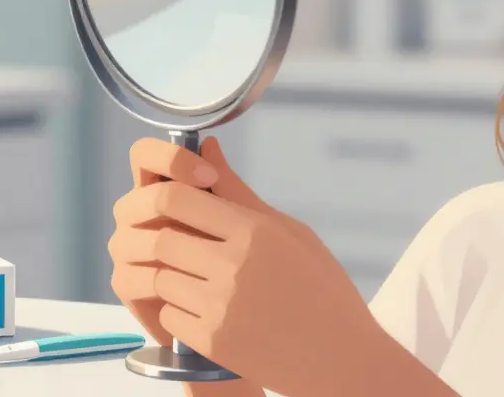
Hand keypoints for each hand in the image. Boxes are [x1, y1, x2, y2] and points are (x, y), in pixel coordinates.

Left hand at [108, 136, 388, 396]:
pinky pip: (169, 315)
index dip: (169, 198)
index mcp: (255, 232)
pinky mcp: (213, 343)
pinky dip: (180, 310)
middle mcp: (234, 267)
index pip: (179, 199)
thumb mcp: (289, 231)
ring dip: (173, 276)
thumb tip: (206, 148)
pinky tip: (208, 310)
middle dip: (168, 240)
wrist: (341, 356)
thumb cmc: (321, 288)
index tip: (180, 206)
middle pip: (163, 238)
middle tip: (188, 248)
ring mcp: (221, 308)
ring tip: (202, 280)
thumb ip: (238, 192)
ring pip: (162, 278)